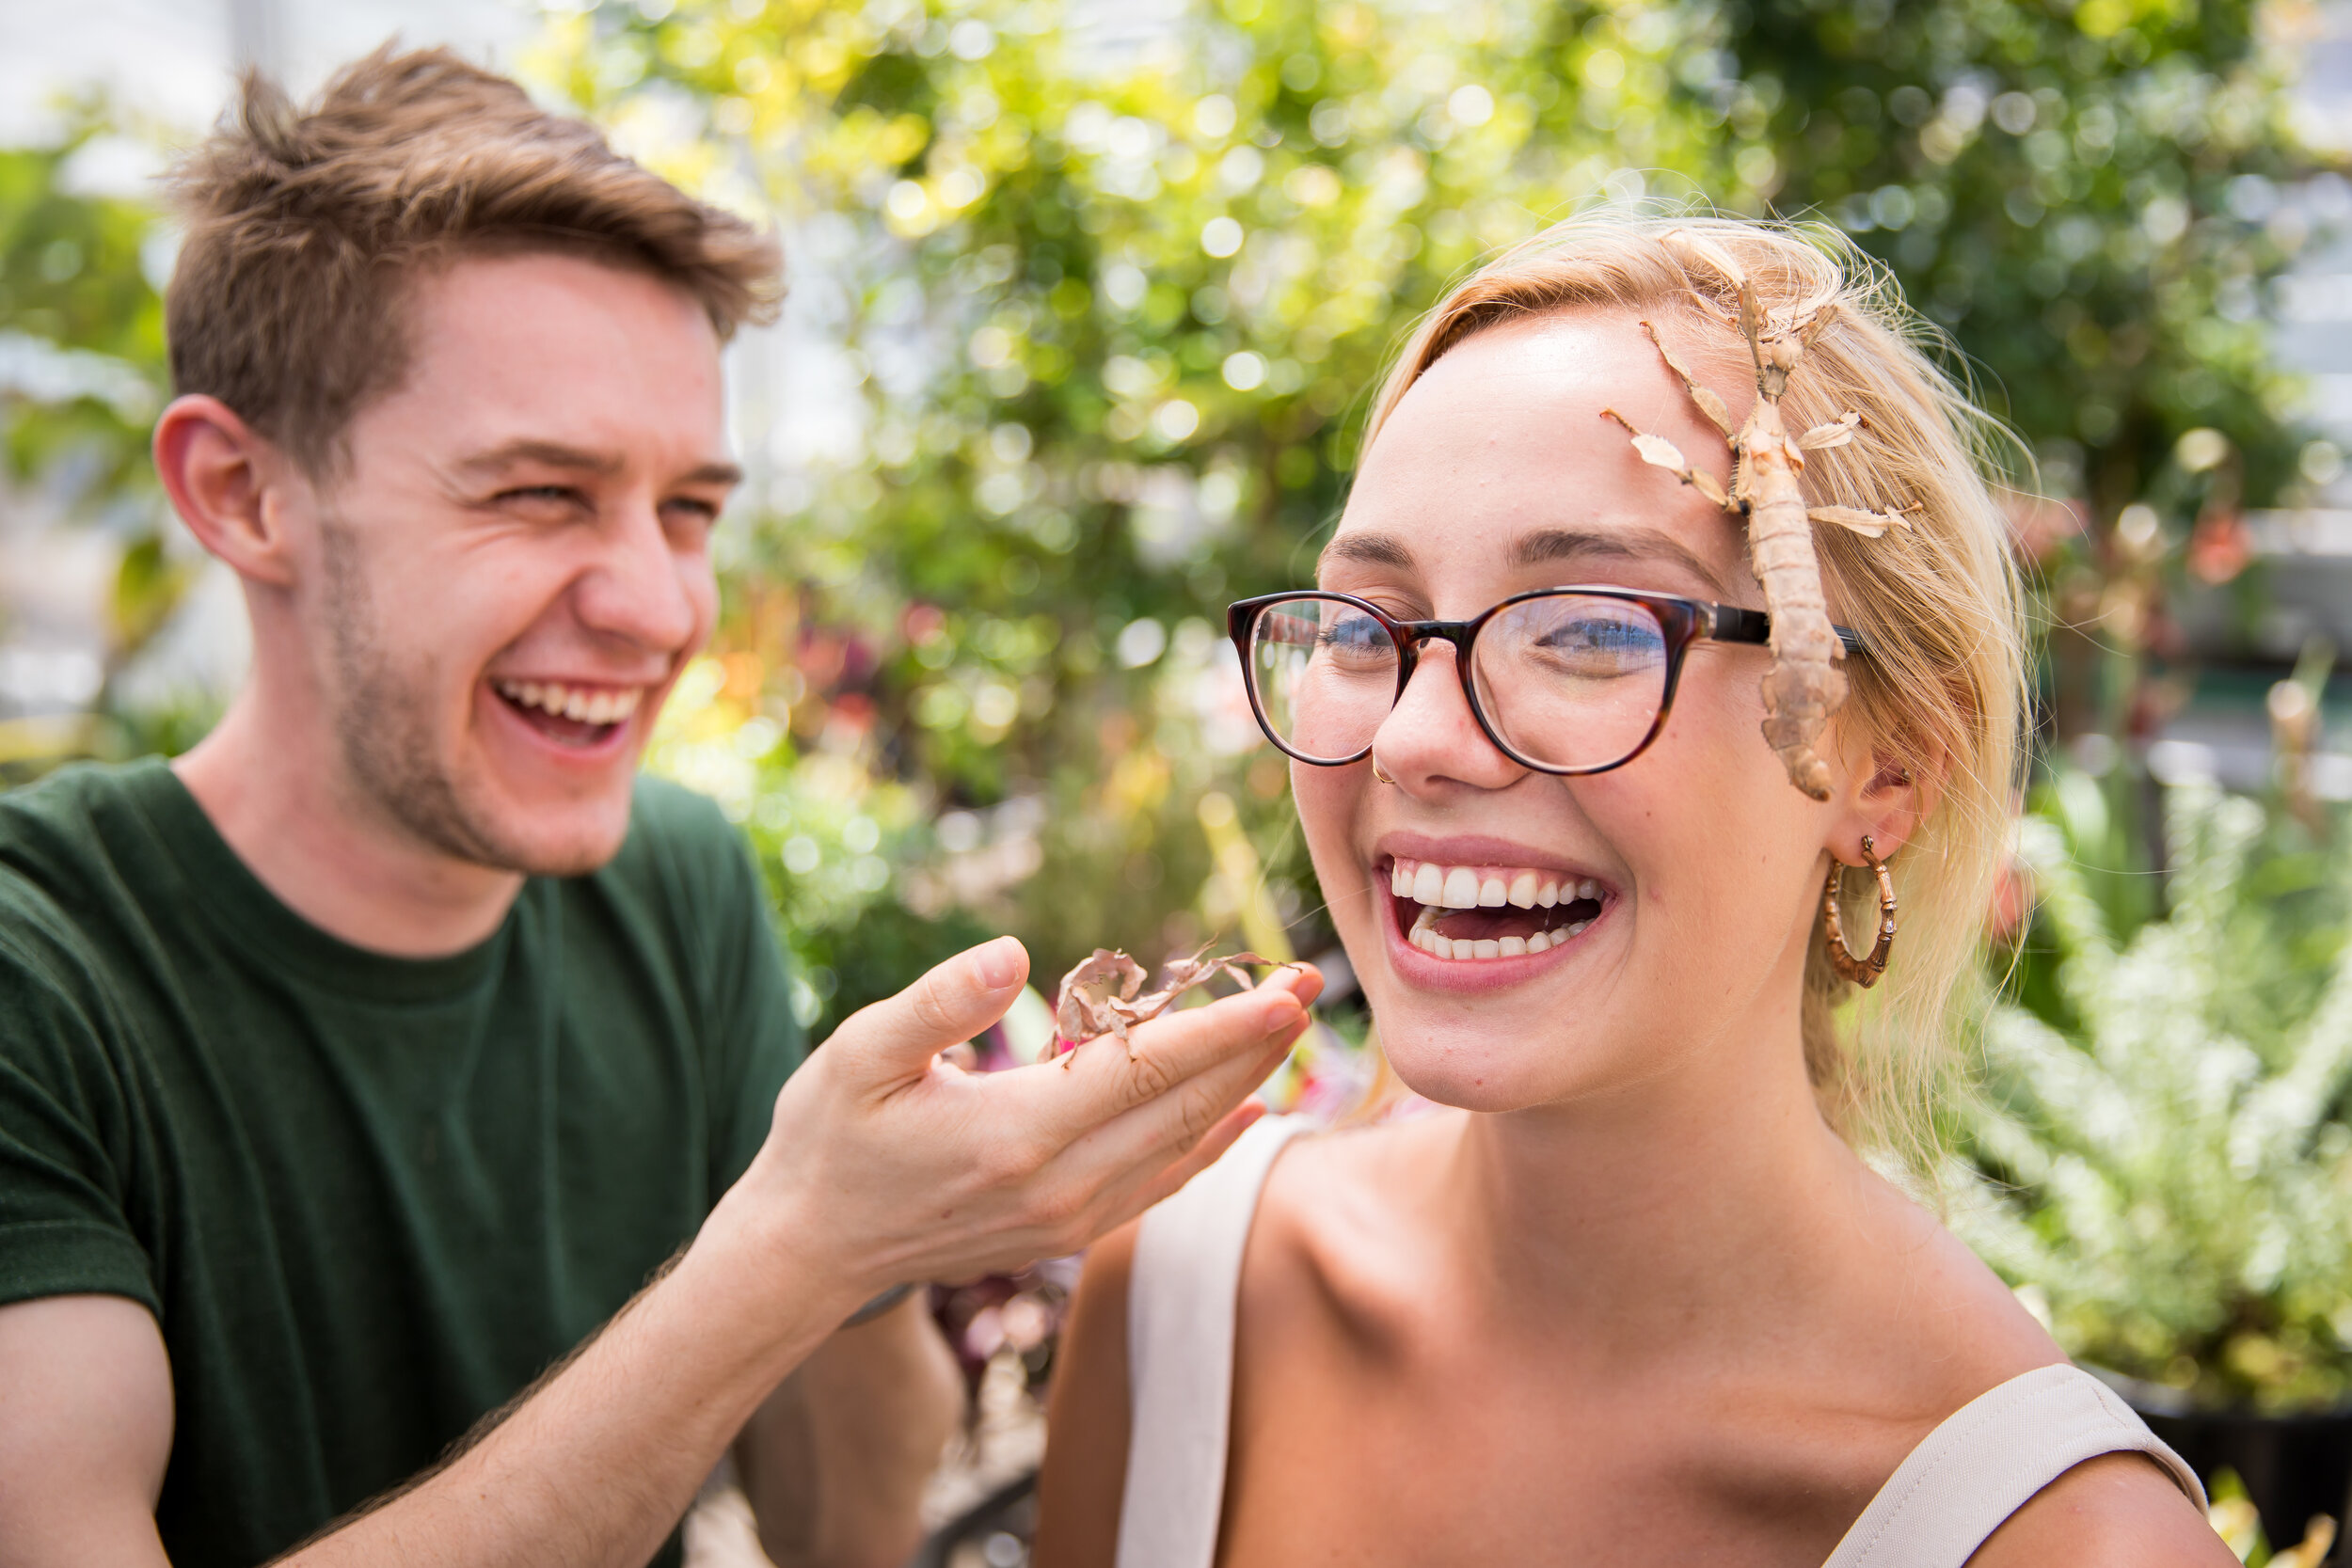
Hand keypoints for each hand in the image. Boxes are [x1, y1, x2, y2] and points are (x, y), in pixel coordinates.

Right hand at [714, 937, 1318, 1310]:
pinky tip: (1245, 1111)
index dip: (1221, 1029)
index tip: (1282, 993)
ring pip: (1181, 1146)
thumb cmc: (828, 1137)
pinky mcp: (1065, 1232)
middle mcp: (1057, 1185)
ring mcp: (1067, 1218)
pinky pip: (1161, 1183)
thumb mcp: (860, 1054)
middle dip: (1253, 1045)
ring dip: (1242, 1086)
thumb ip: (938, 1003)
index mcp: (1015, 1132)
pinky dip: (1211, 1144)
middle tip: (1307, 985)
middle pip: (1183, 1107)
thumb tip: (1013, 951)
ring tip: (1288, 1030)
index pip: (1145, 1071)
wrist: (808, 1249)